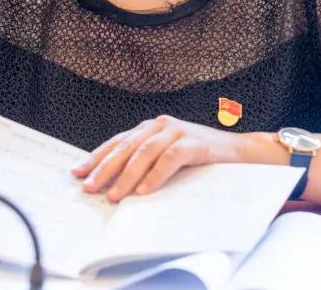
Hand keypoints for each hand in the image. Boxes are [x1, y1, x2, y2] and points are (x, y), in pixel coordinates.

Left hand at [70, 115, 242, 202]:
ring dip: (126, 176)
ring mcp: (178, 130)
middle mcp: (161, 125)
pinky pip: (170, 158)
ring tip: (114, 196)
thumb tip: (114, 187)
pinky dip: (155, 175)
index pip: (117, 142)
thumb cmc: (202, 162)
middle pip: (126, 147)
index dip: (97, 157)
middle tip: (89, 187)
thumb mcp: (168, 160)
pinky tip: (144, 191)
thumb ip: (146, 165)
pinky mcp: (195, 142)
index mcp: (151, 128)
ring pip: (145, 152)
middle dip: (105, 168)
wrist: (242, 155)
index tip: (77, 173)